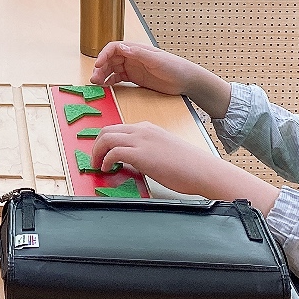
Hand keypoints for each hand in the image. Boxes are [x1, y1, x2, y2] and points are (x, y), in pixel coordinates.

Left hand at [90, 122, 276, 212]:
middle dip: (96, 145)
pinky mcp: (141, 154)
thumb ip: (146, 152)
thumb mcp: (163, 152)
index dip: (106, 141)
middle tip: (95, 159)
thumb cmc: (189, 166)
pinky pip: (113, 152)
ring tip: (98, 165)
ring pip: (106, 138)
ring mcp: (141, 140)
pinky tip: (108, 170)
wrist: (204, 171)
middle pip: (107, 130)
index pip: (118, 129)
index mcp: (148, 128)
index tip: (102, 153)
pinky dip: (105, 161)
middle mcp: (142, 130)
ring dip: (97, 152)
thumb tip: (130, 162)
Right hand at [91, 42, 231, 118]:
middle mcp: (132, 57)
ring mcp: (133, 67)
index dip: (103, 55)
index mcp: (136, 49)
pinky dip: (110, 81)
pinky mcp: (135, 78)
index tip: (98, 65)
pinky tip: (107, 87)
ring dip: (103, 75)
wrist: (186, 80)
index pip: (114, 48)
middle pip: (110, 59)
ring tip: (97, 84)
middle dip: (100, 67)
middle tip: (95, 79)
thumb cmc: (175, 67)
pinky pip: (118, 78)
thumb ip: (138, 54)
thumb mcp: (156, 60)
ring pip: (112, 69)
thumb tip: (122, 47)